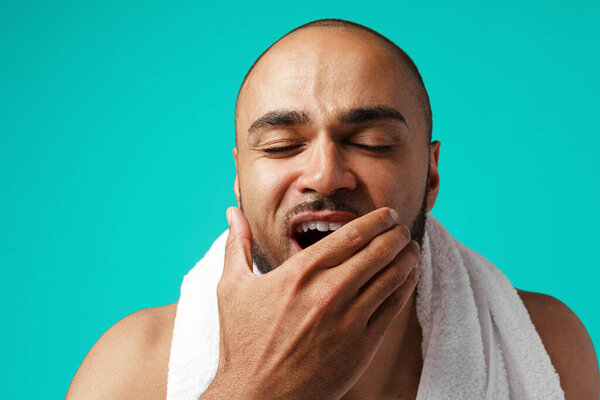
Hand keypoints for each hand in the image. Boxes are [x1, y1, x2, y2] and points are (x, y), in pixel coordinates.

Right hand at [204, 206, 419, 399]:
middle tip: (401, 228)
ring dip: (407, 257)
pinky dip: (406, 286)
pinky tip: (407, 277)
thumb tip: (232, 211)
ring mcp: (348, 321)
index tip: (386, 214)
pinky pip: (394, 307)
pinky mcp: (362, 346)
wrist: (258, 397)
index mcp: (299, 273)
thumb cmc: (243, 342)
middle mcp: (328, 292)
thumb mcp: (232, 288)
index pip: (351, 234)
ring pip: (392, 276)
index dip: (376, 220)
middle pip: (378, 251)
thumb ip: (236, 244)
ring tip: (410, 249)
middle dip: (396, 233)